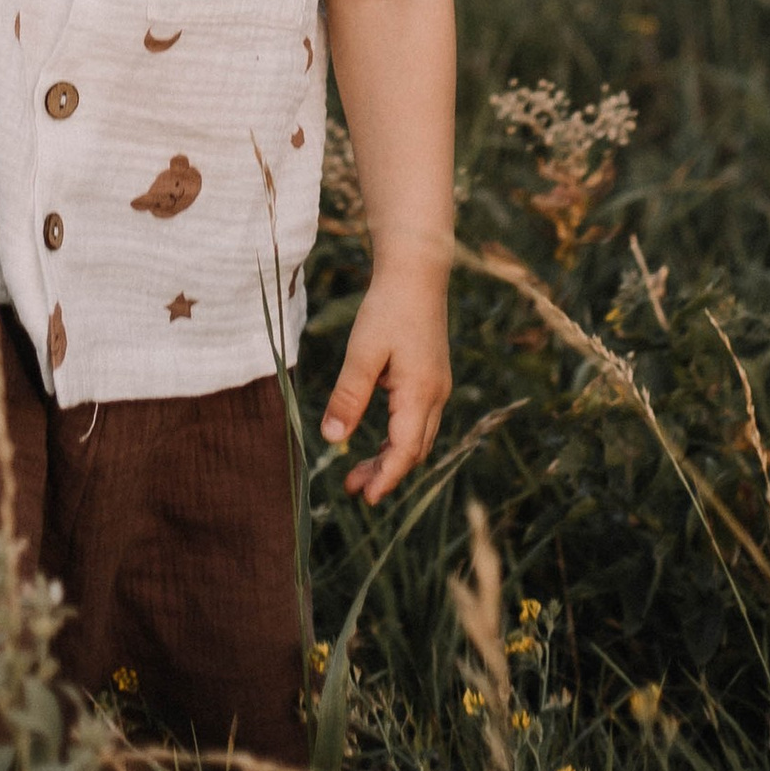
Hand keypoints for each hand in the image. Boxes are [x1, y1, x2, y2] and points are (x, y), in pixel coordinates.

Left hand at [320, 265, 450, 503]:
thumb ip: (349, 397)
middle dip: (385, 472)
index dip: (385, 478)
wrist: (417, 272)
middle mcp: (435, 395)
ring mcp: (437, 386)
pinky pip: (418, 419)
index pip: (405, 451)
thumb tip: (332, 440)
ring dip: (391, 456)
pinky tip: (377, 437)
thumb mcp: (362, 353)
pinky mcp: (432, 376)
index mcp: (420, 393)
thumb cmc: (389, 308)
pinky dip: (398, 437)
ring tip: (358, 470)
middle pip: (414, 449)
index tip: (364, 497)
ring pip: (418, 436)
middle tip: (352, 487)